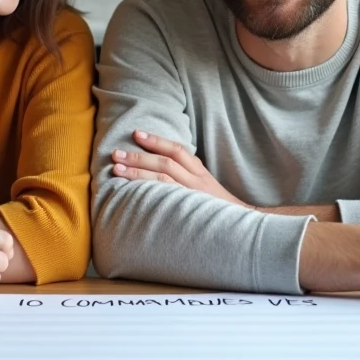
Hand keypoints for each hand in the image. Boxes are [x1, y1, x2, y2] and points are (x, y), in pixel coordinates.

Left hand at [110, 130, 251, 207]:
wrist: (243, 225)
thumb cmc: (218, 208)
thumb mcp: (205, 187)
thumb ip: (187, 176)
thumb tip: (160, 169)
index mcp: (200, 171)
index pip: (177, 149)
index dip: (156, 140)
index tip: (137, 134)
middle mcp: (197, 179)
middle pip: (165, 161)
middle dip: (138, 156)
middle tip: (116, 153)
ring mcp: (193, 195)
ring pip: (163, 177)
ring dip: (138, 172)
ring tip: (117, 169)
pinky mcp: (190, 209)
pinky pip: (167, 196)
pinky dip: (150, 190)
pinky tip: (132, 191)